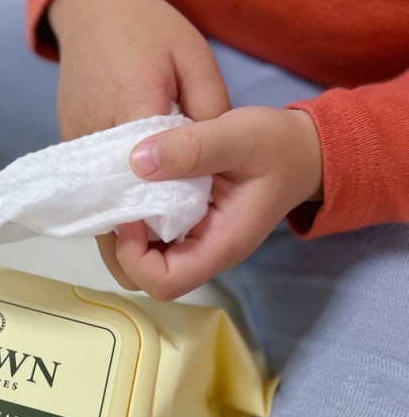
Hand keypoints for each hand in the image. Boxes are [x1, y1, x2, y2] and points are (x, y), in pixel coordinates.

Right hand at [49, 0, 232, 287]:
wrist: (92, 4)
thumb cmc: (150, 29)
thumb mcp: (196, 60)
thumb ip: (208, 113)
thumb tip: (212, 165)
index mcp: (132, 109)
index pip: (148, 177)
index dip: (165, 211)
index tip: (184, 235)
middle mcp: (94, 134)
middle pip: (116, 201)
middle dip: (141, 232)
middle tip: (174, 252)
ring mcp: (74, 140)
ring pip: (98, 200)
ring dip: (124, 219)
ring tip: (158, 237)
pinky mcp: (67, 141)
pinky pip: (89, 184)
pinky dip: (112, 199)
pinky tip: (137, 207)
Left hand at [103, 106, 323, 298]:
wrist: (300, 151)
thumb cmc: (277, 146)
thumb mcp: (239, 135)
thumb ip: (193, 148)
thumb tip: (138, 162)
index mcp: (221, 244)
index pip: (165, 282)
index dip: (135, 255)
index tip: (129, 215)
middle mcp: (205, 251)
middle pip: (145, 277)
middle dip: (121, 246)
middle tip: (116, 201)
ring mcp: (195, 241)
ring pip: (143, 259)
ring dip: (125, 230)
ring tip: (122, 191)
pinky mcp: (188, 225)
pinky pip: (150, 235)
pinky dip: (135, 215)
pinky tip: (134, 186)